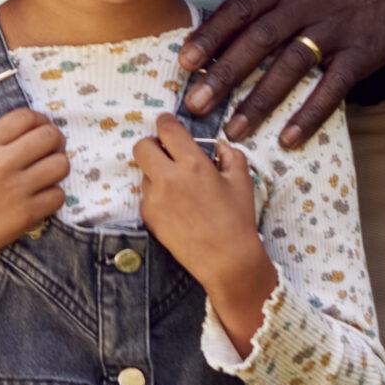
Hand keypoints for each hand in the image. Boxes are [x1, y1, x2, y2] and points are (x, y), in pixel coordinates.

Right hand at [0, 109, 69, 313]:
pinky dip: (54, 196)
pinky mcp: (27, 214)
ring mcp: (16, 189)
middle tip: (51, 150)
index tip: (41, 128)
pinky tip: (42, 198)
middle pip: (49, 136)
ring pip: (61, 165)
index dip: (40, 119)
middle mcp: (1, 163)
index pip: (25, 117)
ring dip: (58, 167)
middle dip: (55, 141)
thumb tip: (14, 130)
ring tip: (49, 174)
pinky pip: (58, 195)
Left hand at [134, 114, 275, 352]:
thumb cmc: (237, 220)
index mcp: (193, 163)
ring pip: (144, 172)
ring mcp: (154, 198)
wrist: (227, 261)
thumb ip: (229, 153)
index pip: (166, 128)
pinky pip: (147, 196)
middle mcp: (168, 177)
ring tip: (179, 188)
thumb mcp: (242, 180)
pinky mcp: (148, 217)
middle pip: (142, 146)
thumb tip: (217, 144)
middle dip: (152, 144)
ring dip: (157, 172)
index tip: (168, 124)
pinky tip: (177, 207)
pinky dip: (157, 195)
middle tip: (167, 153)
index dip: (166, 122)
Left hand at [179, 0, 384, 147]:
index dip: (210, 38)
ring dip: (259, 102)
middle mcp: (304, 2)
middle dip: (223, 76)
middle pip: (257, 42)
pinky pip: (332, 88)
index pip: (238, 10)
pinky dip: (310, 114)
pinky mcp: (361, 53)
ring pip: (290, 68)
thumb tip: (216, 30)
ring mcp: (334, 29)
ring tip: (233, 130)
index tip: (184, 64)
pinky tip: (288, 138)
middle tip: (195, 106)